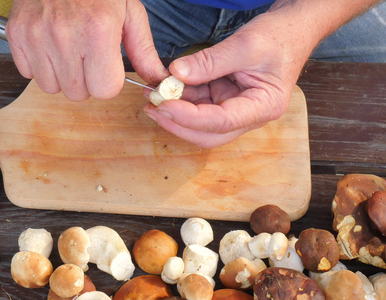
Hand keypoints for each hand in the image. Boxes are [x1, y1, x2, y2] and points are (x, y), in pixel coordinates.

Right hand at [6, 0, 166, 100]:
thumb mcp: (129, 13)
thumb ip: (143, 52)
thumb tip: (158, 82)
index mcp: (98, 31)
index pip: (105, 90)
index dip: (108, 81)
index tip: (106, 64)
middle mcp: (65, 36)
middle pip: (78, 94)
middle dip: (85, 80)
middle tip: (86, 54)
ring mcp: (37, 36)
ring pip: (52, 87)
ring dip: (62, 75)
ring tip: (67, 48)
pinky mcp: (17, 35)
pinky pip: (28, 74)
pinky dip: (40, 65)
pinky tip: (49, 45)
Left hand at [143, 10, 317, 148]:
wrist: (293, 28)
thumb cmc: (280, 37)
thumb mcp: (245, 45)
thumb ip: (210, 61)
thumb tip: (176, 73)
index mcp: (263, 107)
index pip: (222, 122)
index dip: (189, 117)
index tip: (164, 104)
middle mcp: (249, 115)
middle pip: (208, 134)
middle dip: (177, 124)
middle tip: (152, 108)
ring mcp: (236, 108)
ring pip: (200, 123)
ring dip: (175, 111)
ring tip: (152, 94)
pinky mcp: (226, 98)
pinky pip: (200, 104)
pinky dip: (181, 98)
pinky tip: (165, 88)